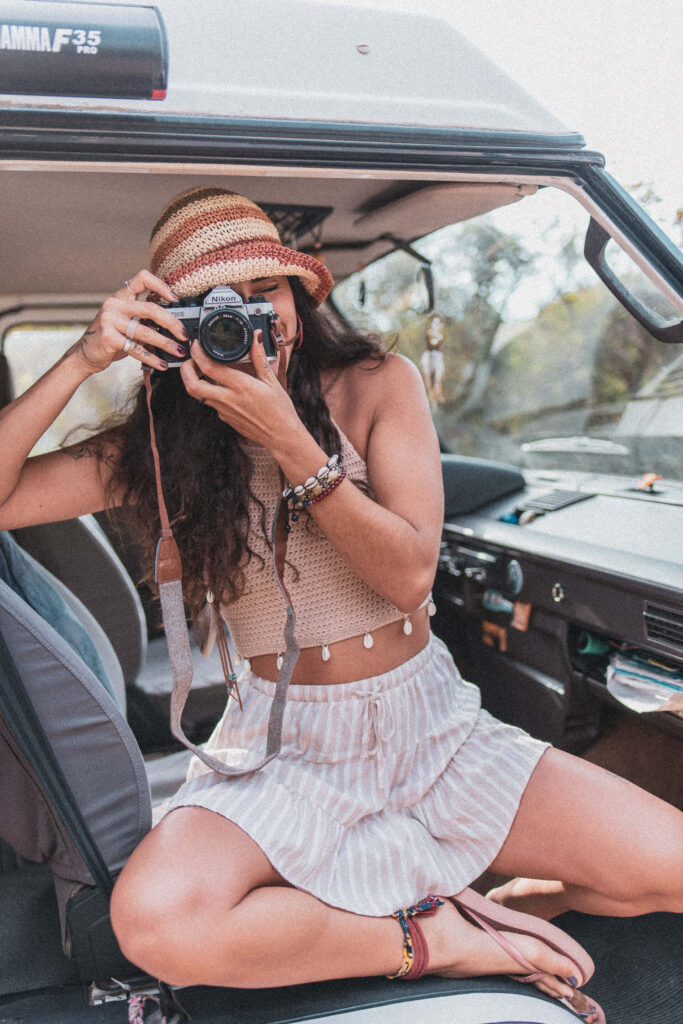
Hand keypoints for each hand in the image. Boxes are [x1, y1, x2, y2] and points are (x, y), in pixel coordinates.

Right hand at [67, 270, 190, 375]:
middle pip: (151, 309)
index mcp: (121, 297)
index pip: (142, 278)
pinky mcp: (108, 337)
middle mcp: (114, 304)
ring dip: (166, 343)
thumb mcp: (125, 323)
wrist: (85, 354)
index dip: (161, 285)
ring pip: (146, 331)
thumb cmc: (110, 338)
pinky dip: (152, 358)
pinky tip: (163, 364)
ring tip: (179, 352)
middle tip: (184, 335)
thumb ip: (143, 319)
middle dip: (172, 323)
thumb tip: (175, 326)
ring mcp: (110, 320)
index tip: (175, 298)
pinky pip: (136, 348)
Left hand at [180, 330, 303, 446]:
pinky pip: (210, 402)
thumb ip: (260, 358)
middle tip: (191, 359)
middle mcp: (228, 399)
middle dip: (186, 369)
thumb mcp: (272, 381)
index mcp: (241, 386)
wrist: (281, 437)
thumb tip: (256, 337)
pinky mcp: (225, 418)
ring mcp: (224, 411)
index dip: (198, 353)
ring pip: (198, 394)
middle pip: (193, 384)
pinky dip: (209, 391)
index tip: (197, 345)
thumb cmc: (280, 410)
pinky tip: (220, 384)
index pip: (209, 367)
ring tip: (203, 368)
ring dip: (195, 380)